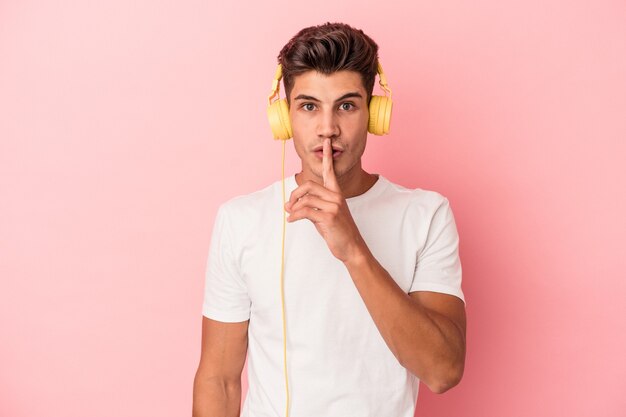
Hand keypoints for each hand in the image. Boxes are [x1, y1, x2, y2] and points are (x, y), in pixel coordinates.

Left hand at [284, 138, 365, 262]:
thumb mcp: (325, 215)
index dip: (328, 157)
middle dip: (295, 194)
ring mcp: (333, 206)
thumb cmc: (338, 231)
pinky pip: (305, 211)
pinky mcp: (329, 217)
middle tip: (289, 205)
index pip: (330, 171)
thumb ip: (312, 206)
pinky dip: (295, 216)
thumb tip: (290, 206)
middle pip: (309, 185)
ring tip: (290, 214)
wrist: (351, 247)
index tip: (326, 143)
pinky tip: (292, 220)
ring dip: (293, 208)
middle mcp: (336, 197)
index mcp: (337, 193)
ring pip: (305, 199)